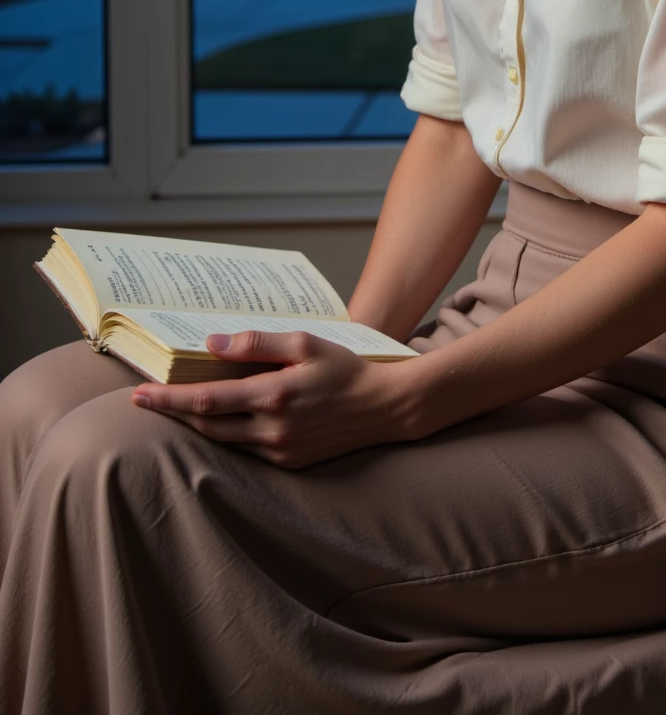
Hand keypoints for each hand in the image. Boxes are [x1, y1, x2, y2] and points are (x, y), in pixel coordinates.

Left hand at [129, 329, 413, 468]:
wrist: (384, 408)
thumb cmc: (345, 369)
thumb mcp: (304, 343)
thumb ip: (258, 344)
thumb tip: (213, 345)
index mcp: (272, 396)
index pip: (205, 400)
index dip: (168, 398)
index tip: (140, 394)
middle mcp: (271, 430)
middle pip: (205, 424)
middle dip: (172, 412)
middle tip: (143, 400)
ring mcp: (279, 451)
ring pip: (222, 440)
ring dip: (195, 424)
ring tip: (174, 407)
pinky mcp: (288, 463)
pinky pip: (244, 449)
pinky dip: (223, 434)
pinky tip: (215, 420)